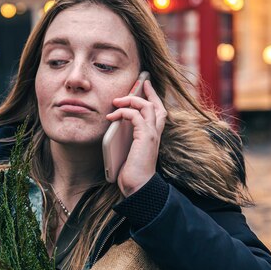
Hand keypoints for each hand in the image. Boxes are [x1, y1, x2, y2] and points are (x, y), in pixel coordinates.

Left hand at [106, 80, 166, 196]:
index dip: (152, 97)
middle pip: (156, 104)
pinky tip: (112, 116)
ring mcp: (152, 135)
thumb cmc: (131, 172)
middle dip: (146, 92)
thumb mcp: (127, 150)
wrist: (138, 187)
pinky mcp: (146, 138)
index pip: (158, 111)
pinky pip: (136, 116)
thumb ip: (125, 137)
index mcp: (153, 136)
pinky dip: (124, 112)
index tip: (145, 86)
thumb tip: (114, 126)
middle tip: (138, 83)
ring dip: (131, 100)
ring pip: (147, 106)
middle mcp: (155, 133)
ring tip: (116, 101)